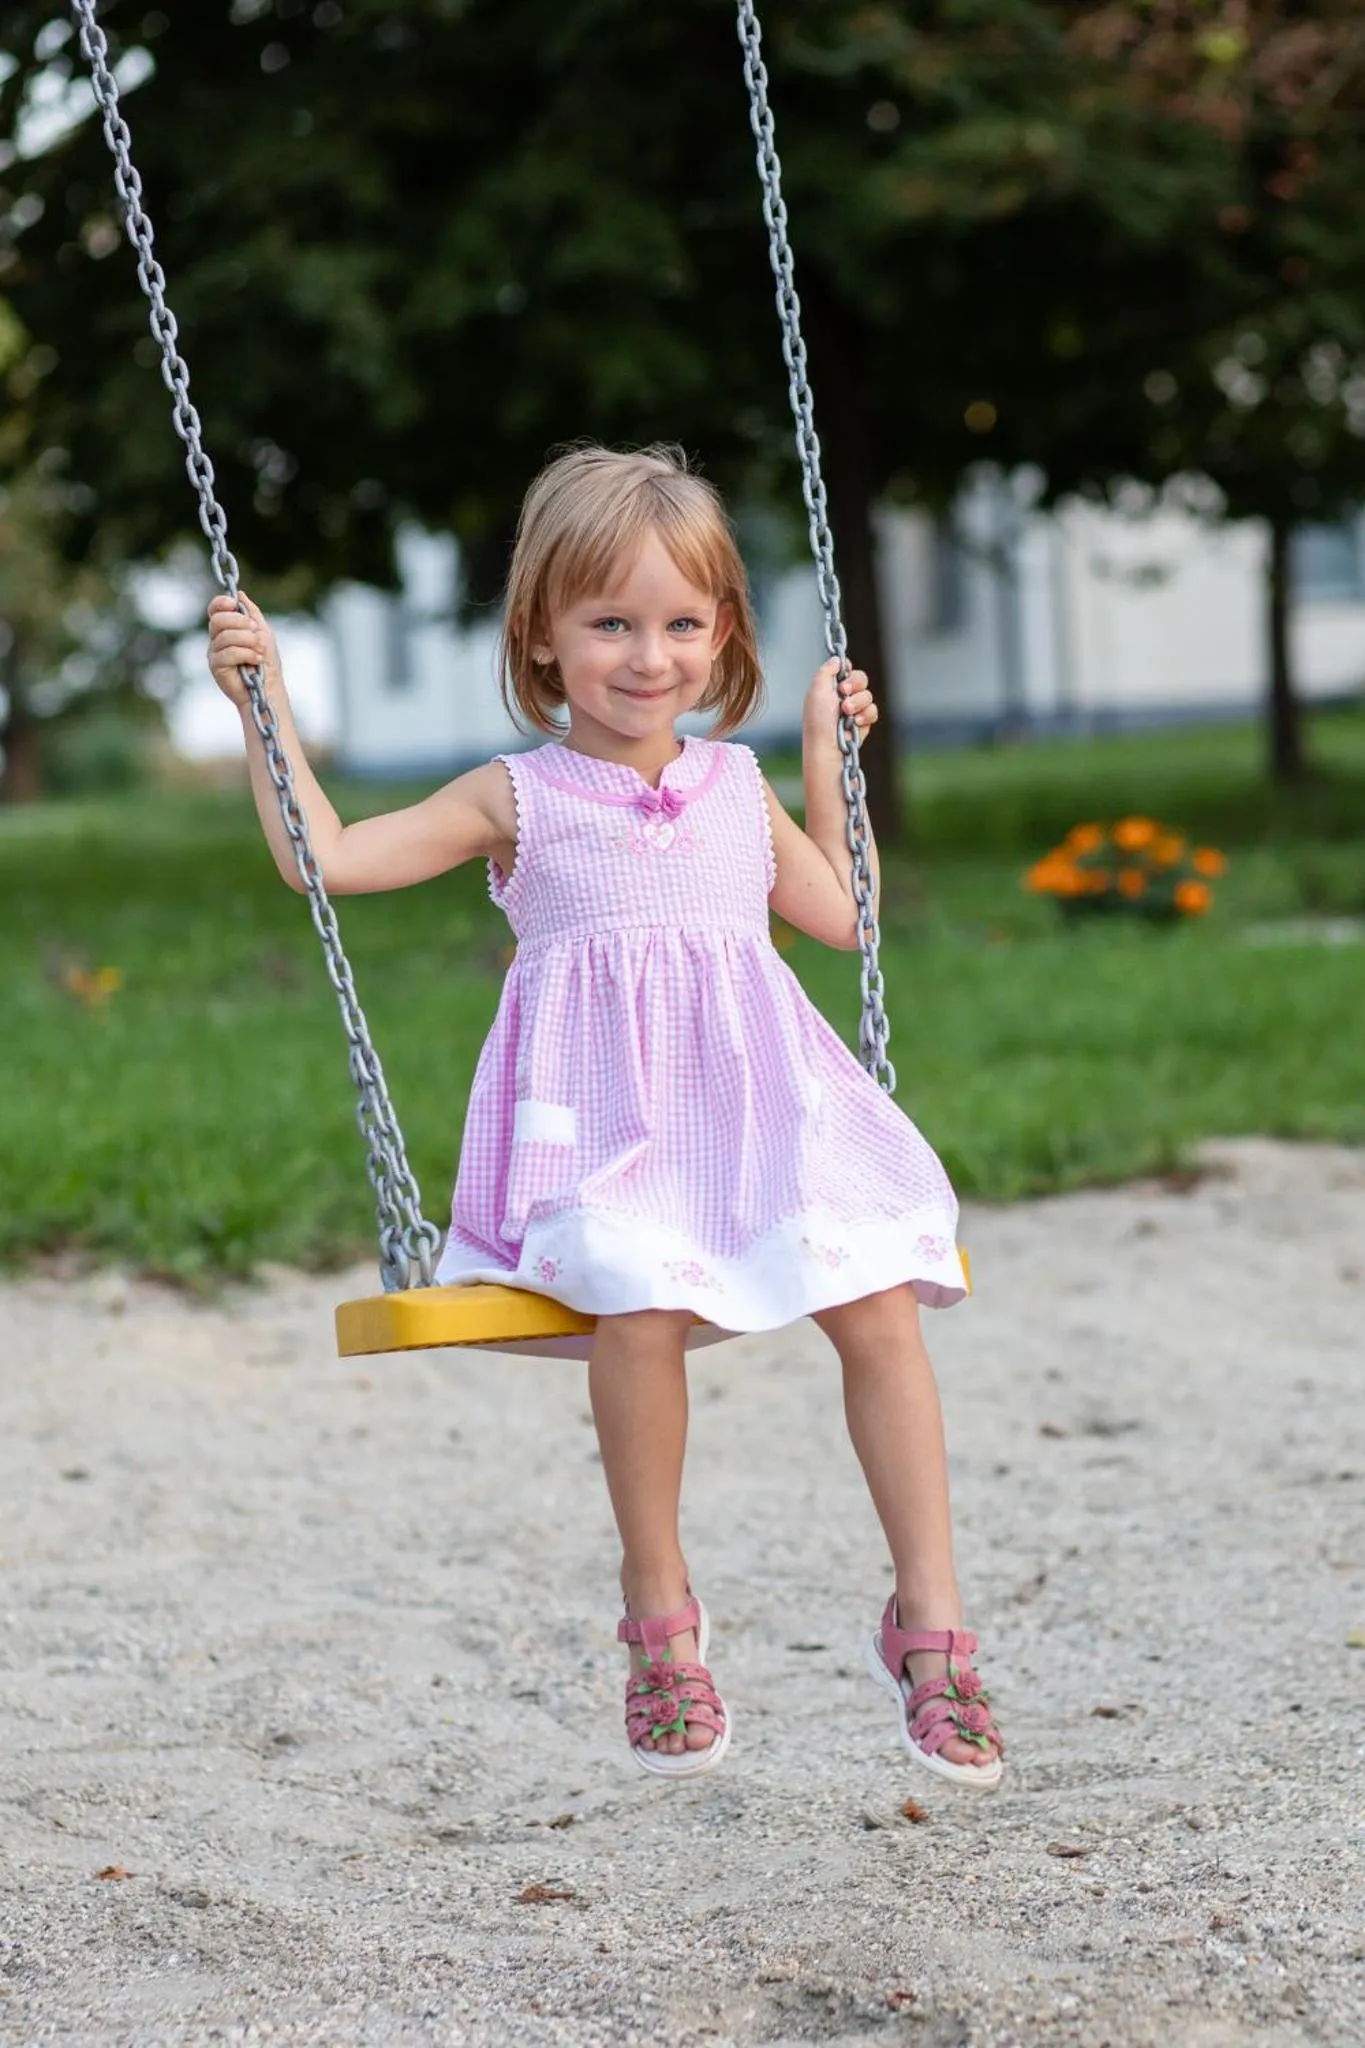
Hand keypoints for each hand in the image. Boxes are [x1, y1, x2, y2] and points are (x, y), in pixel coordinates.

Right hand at [206, 591, 281, 708]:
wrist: (268, 688)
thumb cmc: (267, 661)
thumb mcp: (263, 632)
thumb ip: (251, 613)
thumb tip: (240, 594)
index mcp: (227, 628)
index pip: (215, 609)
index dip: (221, 603)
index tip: (234, 604)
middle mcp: (217, 639)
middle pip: (217, 620)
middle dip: (239, 622)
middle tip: (256, 631)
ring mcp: (215, 653)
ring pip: (224, 637)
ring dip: (247, 640)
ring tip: (260, 649)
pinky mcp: (216, 667)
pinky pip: (227, 653)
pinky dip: (246, 654)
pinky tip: (257, 660)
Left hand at [803, 655, 878, 742]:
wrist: (828, 747)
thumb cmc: (819, 720)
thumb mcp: (817, 689)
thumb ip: (827, 670)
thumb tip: (837, 659)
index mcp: (829, 688)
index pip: (846, 669)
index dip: (847, 670)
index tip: (842, 676)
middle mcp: (842, 697)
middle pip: (861, 678)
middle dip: (855, 684)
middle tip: (844, 693)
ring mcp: (854, 710)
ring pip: (868, 695)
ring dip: (858, 702)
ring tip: (846, 713)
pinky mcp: (863, 723)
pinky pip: (874, 711)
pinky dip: (866, 716)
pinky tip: (856, 723)